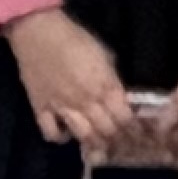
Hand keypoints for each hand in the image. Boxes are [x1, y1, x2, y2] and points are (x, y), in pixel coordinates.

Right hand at [6, 10, 134, 164]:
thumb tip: (122, 98)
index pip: (125, 118)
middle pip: (106, 131)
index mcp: (106, 86)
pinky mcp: (41, 109)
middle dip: (117, 139)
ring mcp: (62, 108)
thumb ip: (113, 80)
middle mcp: (86, 102)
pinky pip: (51, 133)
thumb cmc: (76, 39)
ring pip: (83, 136)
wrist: (39, 34)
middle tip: (120, 142)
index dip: (133, 128)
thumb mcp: (106, 56)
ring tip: (99, 145)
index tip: (137, 133)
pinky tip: (67, 133)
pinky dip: (61, 137)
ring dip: (94, 143)